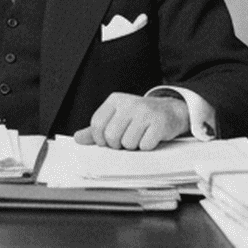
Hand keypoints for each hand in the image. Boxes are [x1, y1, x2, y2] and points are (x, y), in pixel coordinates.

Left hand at [73, 92, 189, 150]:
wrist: (170, 111)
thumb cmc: (139, 117)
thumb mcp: (117, 118)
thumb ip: (96, 129)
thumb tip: (77, 138)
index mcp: (115, 100)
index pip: (97, 124)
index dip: (100, 139)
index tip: (108, 141)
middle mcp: (129, 103)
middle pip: (111, 136)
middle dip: (117, 145)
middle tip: (126, 140)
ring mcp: (145, 112)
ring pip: (128, 143)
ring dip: (133, 146)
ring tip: (139, 137)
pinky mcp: (159, 123)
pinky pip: (145, 145)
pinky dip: (147, 146)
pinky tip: (150, 137)